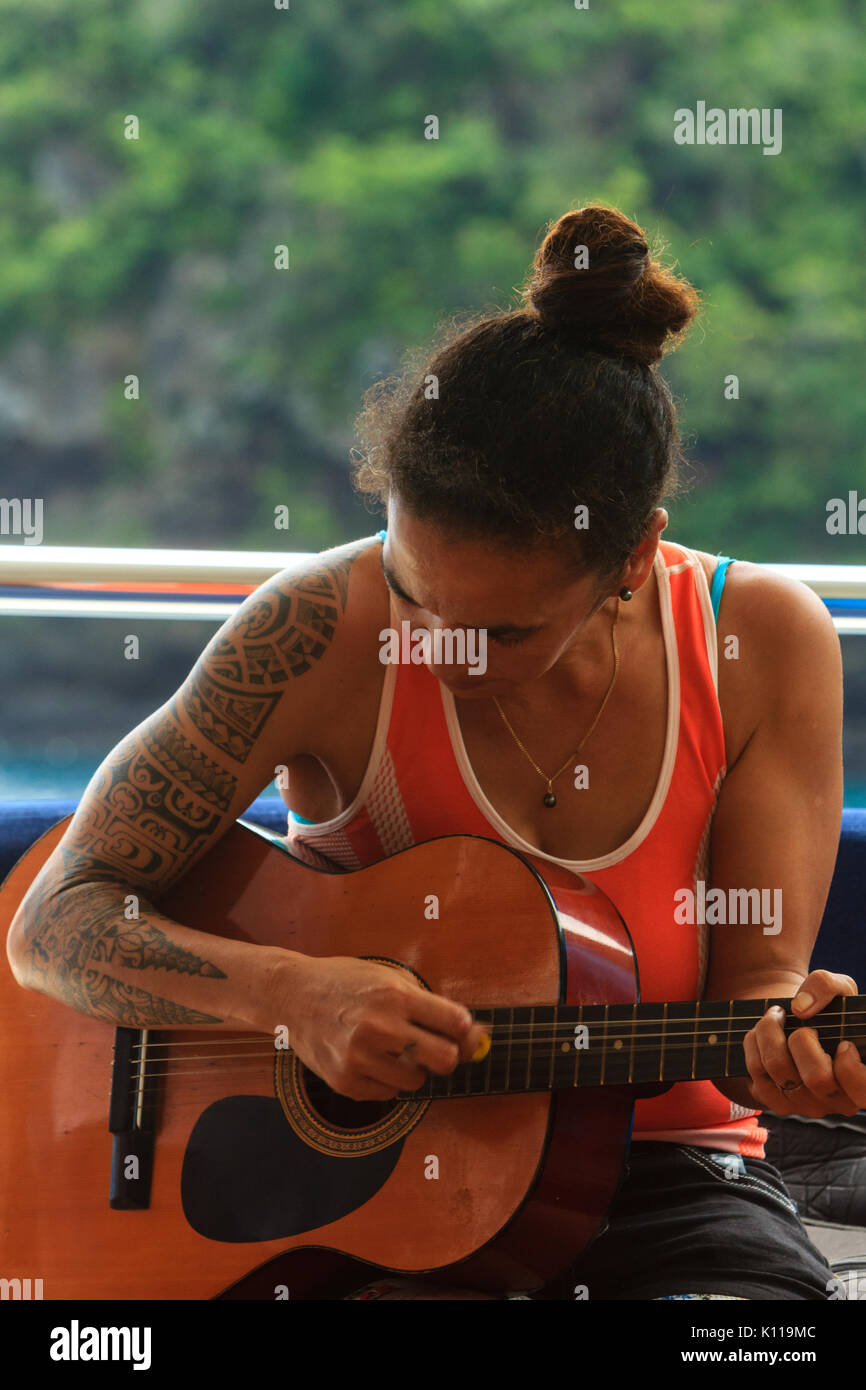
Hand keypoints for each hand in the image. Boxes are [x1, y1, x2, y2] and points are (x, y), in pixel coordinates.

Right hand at [270, 953, 487, 1101]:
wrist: (293, 996)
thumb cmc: (347, 983)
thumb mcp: (390, 979)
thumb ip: (431, 1006)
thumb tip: (478, 1037)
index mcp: (395, 996)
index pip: (456, 1023)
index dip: (463, 1029)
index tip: (456, 1029)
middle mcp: (379, 1028)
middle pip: (445, 1060)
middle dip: (445, 1055)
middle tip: (431, 1046)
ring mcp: (360, 1058)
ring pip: (417, 1082)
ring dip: (412, 1068)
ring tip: (391, 1048)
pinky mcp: (345, 1082)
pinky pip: (389, 1094)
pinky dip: (386, 1080)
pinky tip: (370, 1058)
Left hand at [743, 969, 865, 1117]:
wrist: (795, 1019)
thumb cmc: (826, 1007)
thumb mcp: (838, 988)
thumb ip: (827, 986)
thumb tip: (800, 1008)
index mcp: (861, 1081)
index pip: (863, 1091)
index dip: (851, 1066)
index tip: (843, 1043)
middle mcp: (836, 1100)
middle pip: (816, 1078)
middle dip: (802, 1038)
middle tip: (801, 1023)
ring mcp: (805, 1104)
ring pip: (780, 1071)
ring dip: (770, 1032)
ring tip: (775, 1016)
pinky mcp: (775, 1101)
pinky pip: (756, 1071)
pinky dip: (754, 1042)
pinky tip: (763, 1032)